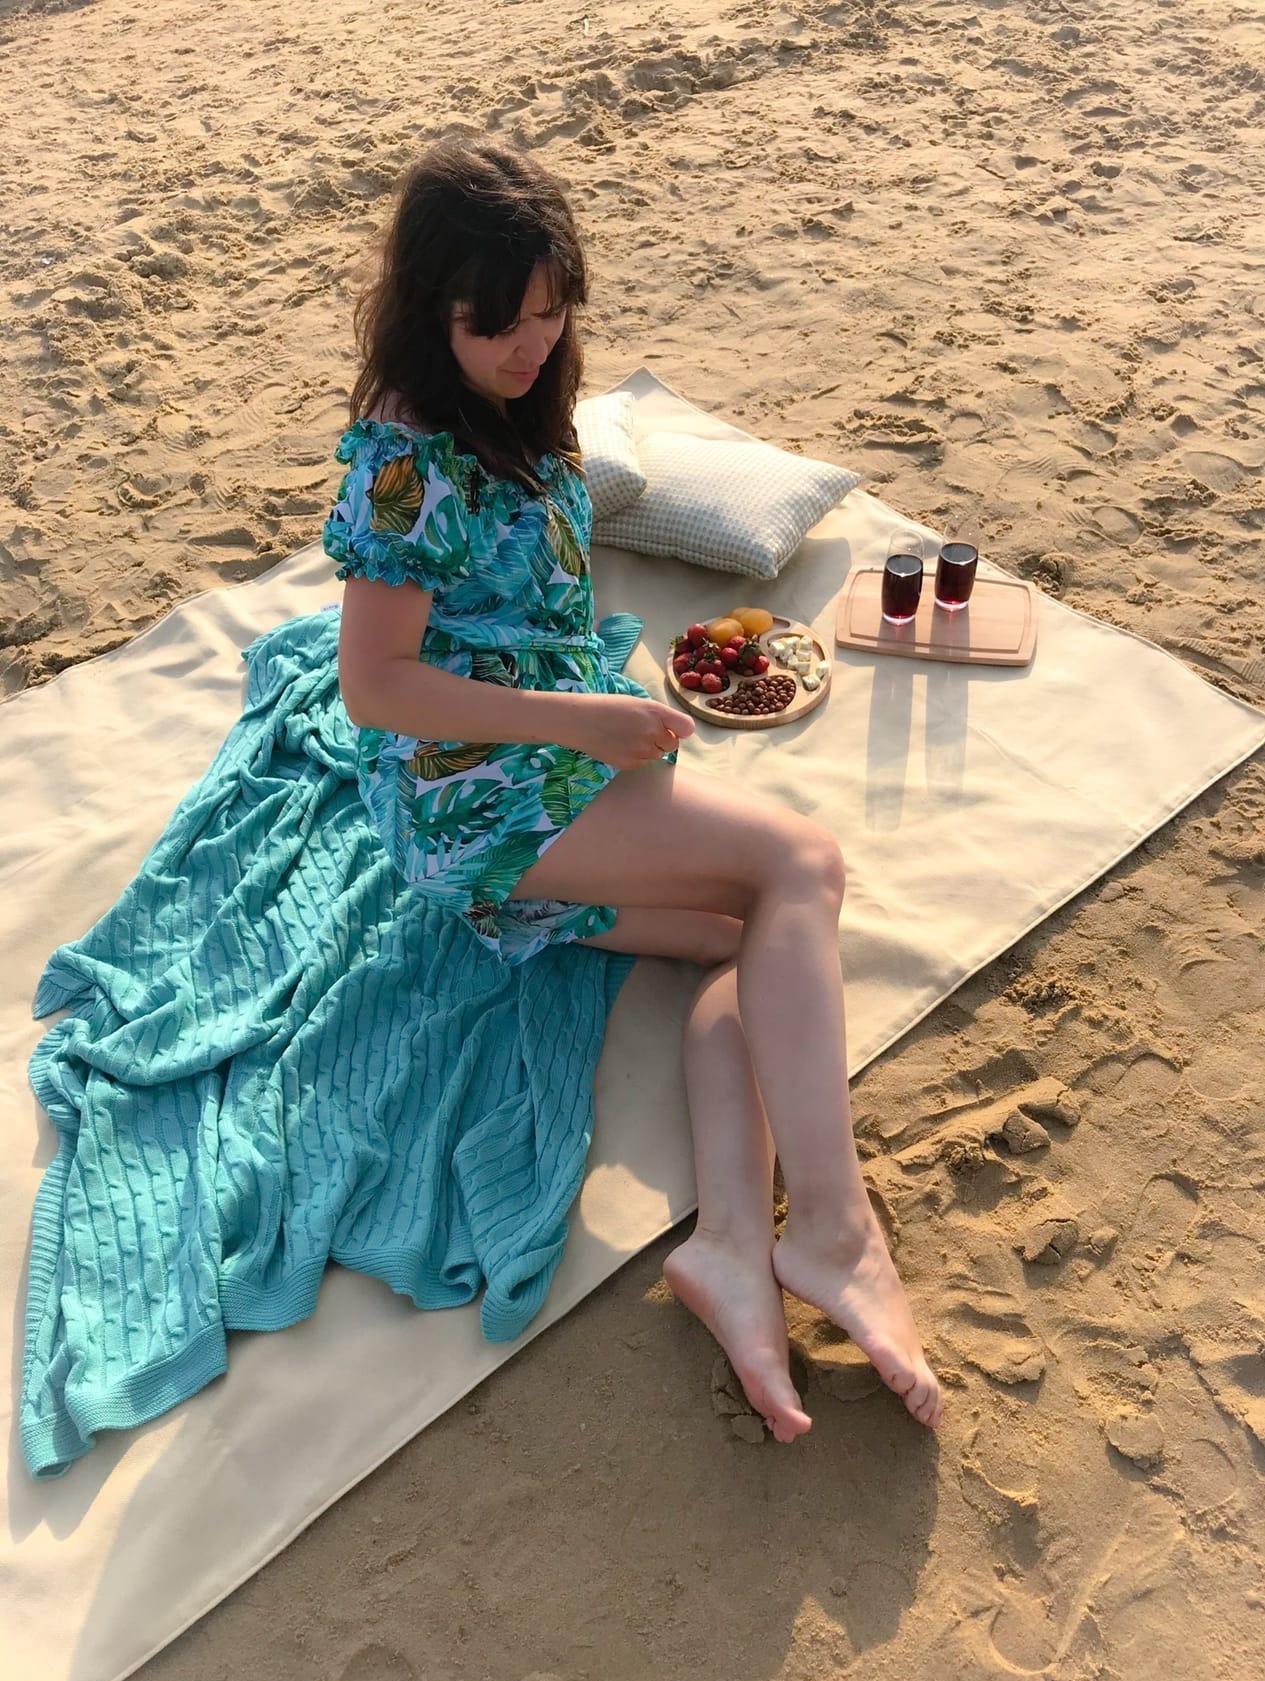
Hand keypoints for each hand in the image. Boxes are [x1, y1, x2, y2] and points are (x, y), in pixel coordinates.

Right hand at [570, 694, 694, 770]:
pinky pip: (643, 763)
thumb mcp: (638, 703)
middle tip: (643, 731)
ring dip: (649, 748)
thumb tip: (678, 733)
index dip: (680, 729)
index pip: (686, 727)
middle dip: (662, 740)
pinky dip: (636, 757)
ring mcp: (641, 750)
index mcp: (655, 711)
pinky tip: (620, 745)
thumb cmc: (609, 708)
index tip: (672, 728)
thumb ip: (660, 716)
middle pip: (672, 744)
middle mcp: (651, 731)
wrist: (580, 721)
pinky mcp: (630, 764)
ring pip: (657, 755)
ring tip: (628, 736)